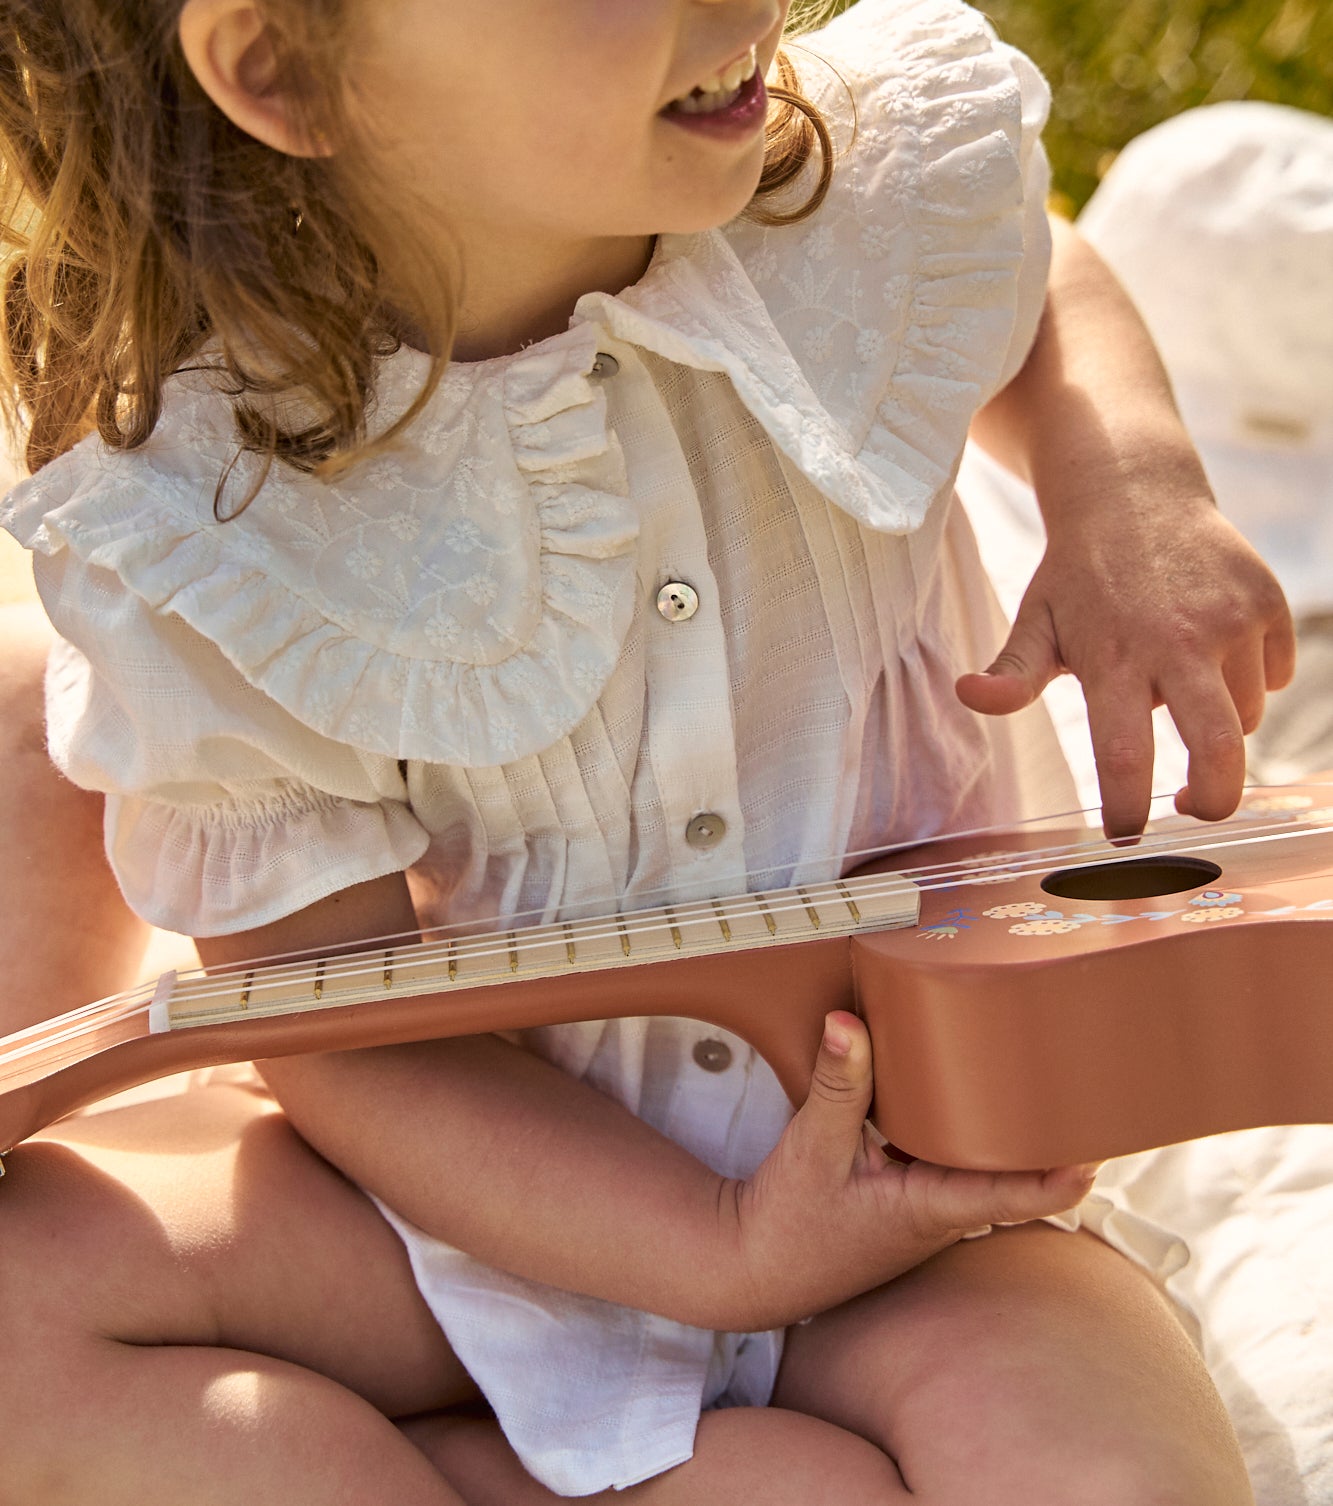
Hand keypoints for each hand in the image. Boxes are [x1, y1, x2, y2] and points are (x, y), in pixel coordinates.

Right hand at [717, 1013, 1098, 1331]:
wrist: (751, 1266)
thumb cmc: (784, 1222)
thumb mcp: (811, 1148)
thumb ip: (838, 1084)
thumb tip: (848, 1023)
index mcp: (928, 1209)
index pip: (1013, 1197)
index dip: (1060, 1178)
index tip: (1098, 1152)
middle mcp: (939, 1216)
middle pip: (1011, 1177)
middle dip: (1046, 1140)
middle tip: (1083, 1092)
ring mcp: (925, 1213)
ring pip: (982, 1171)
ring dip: (1008, 1138)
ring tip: (1041, 1087)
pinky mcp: (905, 1203)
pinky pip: (951, 1168)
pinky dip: (967, 1138)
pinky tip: (970, 1104)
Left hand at [956, 477, 1294, 838]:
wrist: (1135, 491)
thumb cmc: (1078, 575)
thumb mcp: (1035, 621)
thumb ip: (1012, 673)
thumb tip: (969, 696)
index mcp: (1113, 658)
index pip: (1124, 754)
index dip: (1129, 808)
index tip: (1126, 838)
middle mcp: (1178, 641)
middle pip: (1219, 750)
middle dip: (1214, 800)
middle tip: (1192, 809)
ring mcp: (1232, 620)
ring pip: (1244, 717)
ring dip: (1218, 725)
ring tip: (1178, 684)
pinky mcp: (1268, 602)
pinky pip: (1272, 677)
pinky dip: (1249, 683)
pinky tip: (1213, 650)